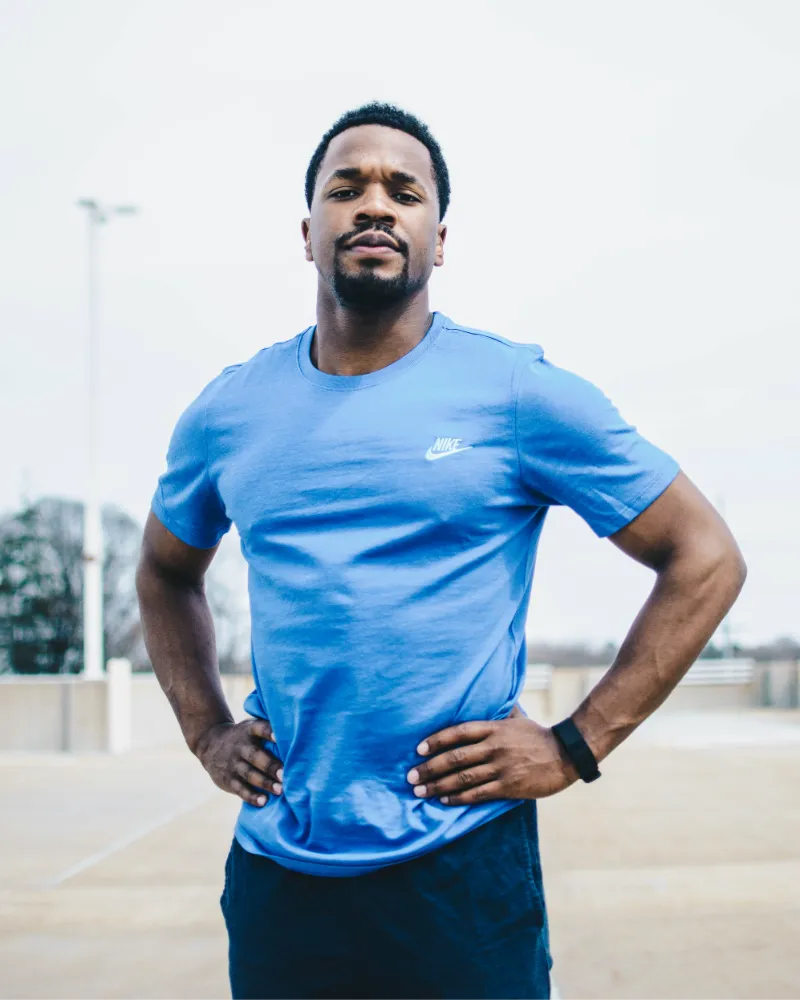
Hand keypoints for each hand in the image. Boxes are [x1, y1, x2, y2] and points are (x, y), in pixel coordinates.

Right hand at [195, 718, 282, 807]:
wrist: (210, 744)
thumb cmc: (243, 737)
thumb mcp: (251, 727)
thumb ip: (269, 731)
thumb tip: (299, 738)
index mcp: (249, 731)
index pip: (259, 729)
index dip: (268, 732)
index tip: (278, 736)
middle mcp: (240, 747)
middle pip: (255, 756)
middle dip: (271, 766)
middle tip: (285, 775)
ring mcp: (233, 764)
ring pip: (249, 774)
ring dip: (265, 783)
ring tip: (280, 790)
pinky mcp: (228, 779)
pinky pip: (240, 789)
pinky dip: (251, 796)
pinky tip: (263, 801)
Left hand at [406, 710, 577, 805]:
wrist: (566, 755)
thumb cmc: (538, 736)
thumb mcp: (517, 718)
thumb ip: (499, 711)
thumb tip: (488, 694)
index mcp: (494, 728)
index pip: (458, 732)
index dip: (436, 740)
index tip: (418, 749)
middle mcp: (494, 747)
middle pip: (455, 757)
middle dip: (430, 768)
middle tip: (411, 777)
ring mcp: (501, 767)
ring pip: (463, 778)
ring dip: (438, 785)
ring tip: (421, 791)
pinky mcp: (509, 786)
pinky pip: (478, 794)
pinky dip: (458, 798)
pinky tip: (444, 800)